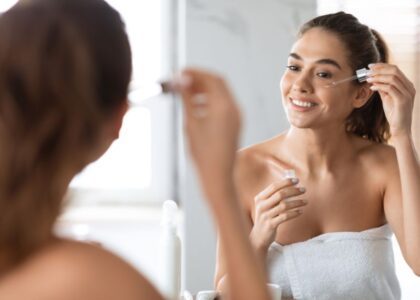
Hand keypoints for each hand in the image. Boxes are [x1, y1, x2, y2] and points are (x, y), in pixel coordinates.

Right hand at [176, 68, 240, 186]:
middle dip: (200, 79)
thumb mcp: (191, 123)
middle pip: (218, 83)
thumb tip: (180, 80)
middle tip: (182, 80)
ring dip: (204, 89)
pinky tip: (196, 106)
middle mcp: (234, 108)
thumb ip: (186, 99)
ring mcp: (236, 116)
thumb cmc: (203, 153)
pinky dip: (210, 100)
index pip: (211, 78)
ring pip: (221, 93)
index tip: (181, 72)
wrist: (218, 175)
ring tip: (186, 93)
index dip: (195, 72)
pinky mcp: (235, 123)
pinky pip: (224, 104)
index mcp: (223, 106)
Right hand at [250, 179, 306, 251]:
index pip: (274, 186)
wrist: (259, 236)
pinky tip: (301, 211)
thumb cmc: (266, 217)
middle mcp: (261, 206)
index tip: (297, 181)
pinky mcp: (270, 224)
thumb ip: (274, 197)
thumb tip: (291, 186)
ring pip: (284, 205)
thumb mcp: (266, 206)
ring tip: (305, 201)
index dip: (286, 182)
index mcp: (259, 198)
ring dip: (297, 202)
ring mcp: (265, 215)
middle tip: (304, 190)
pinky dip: (294, 213)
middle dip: (294, 191)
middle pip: (280, 194)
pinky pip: (285, 217)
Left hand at [367, 63, 415, 136]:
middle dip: (379, 69)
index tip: (370, 66)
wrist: (400, 129)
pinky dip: (380, 86)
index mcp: (407, 85)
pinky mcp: (403, 100)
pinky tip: (372, 87)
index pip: (396, 69)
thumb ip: (383, 88)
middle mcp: (410, 87)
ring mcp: (408, 93)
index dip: (382, 66)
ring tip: (368, 79)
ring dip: (378, 77)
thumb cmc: (394, 114)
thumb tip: (374, 79)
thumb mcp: (388, 98)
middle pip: (395, 70)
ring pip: (392, 78)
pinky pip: (390, 88)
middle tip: (367, 70)